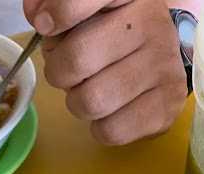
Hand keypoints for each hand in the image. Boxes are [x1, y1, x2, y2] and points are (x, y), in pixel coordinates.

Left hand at [24, 0, 187, 144]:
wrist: (160, 59)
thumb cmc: (110, 33)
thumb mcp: (84, 10)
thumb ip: (54, 6)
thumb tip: (36, 14)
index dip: (61, 12)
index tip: (44, 24)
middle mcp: (153, 23)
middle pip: (77, 59)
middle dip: (58, 72)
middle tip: (67, 71)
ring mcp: (164, 65)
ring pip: (91, 102)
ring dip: (78, 102)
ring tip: (89, 90)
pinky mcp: (167, 104)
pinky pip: (110, 131)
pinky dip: (99, 127)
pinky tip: (109, 110)